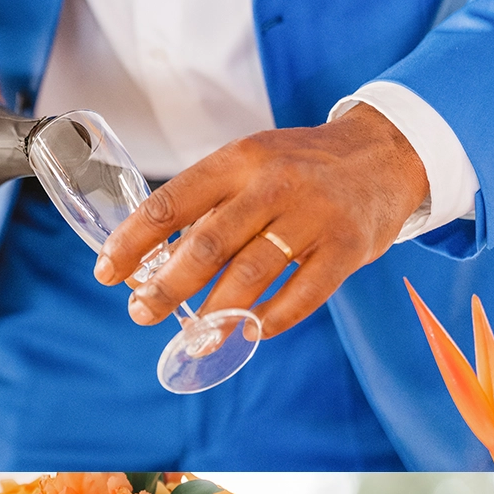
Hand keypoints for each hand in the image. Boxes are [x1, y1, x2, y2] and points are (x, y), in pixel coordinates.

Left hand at [94, 104, 429, 337]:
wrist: (387, 152)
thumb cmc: (300, 168)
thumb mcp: (250, 165)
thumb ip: (207, 206)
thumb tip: (149, 264)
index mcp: (239, 160)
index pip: (171, 203)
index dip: (133, 242)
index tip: (107, 272)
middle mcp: (274, 184)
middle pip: (207, 244)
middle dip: (166, 287)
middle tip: (140, 313)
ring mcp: (314, 216)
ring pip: (251, 275)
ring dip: (214, 315)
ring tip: (192, 340)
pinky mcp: (347, 248)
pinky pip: (302, 295)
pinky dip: (270, 320)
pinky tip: (248, 332)